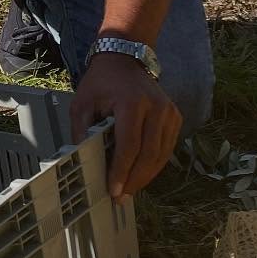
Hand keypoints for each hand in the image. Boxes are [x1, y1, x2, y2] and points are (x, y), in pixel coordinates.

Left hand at [70, 54, 182, 199]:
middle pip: (148, 154)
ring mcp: (169, 113)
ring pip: (161, 155)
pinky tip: (141, 175)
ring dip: (145, 176)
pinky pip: (167, 148)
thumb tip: (82, 162)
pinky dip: (154, 165)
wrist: (124, 60)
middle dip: (134, 179)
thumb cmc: (101, 83)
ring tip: (129, 190)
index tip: (114, 190)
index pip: (129, 145)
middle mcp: (156, 108)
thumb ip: (81, 132)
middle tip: (121, 197)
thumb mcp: (82, 104)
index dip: (122, 171)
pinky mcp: (175, 117)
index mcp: (132, 103)